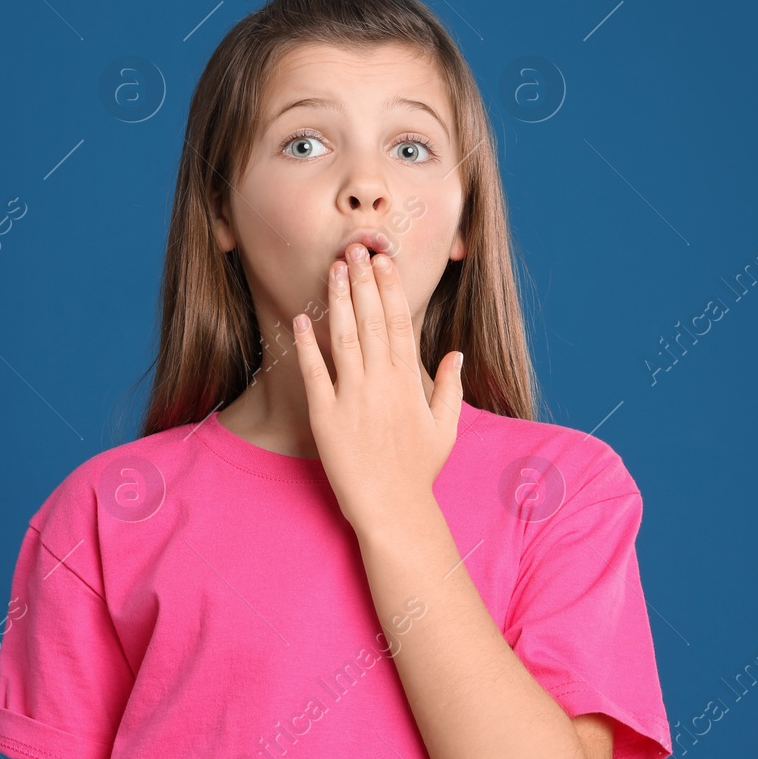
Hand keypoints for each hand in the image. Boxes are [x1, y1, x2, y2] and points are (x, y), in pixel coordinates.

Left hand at [290, 242, 464, 533]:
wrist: (393, 509)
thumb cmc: (418, 470)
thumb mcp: (445, 427)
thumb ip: (449, 387)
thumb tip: (455, 353)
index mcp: (408, 381)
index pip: (398, 322)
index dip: (389, 288)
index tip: (383, 261)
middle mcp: (382, 382)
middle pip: (371, 320)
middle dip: (363, 281)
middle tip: (355, 249)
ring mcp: (353, 397)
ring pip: (344, 338)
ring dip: (338, 301)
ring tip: (333, 270)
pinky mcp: (326, 416)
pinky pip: (314, 373)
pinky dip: (307, 345)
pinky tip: (302, 319)